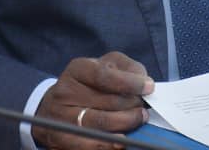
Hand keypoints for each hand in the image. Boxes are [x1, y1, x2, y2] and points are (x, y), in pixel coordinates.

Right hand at [33, 51, 152, 148]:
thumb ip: (128, 68)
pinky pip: (87, 144)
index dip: (129, 82)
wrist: (58, 106)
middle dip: (131, 105)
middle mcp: (65, 92)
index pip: (104, 75)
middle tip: (144, 108)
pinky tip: (122, 141)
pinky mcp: (61, 139)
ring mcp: (61, 117)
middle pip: (105, 102)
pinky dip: (108, 144)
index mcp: (78, 69)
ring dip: (125, 123)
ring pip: (99, 124)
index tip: (149, 87)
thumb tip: (145, 82)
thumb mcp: (108, 66)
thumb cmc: (91, 84)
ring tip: (138, 120)